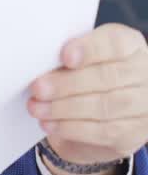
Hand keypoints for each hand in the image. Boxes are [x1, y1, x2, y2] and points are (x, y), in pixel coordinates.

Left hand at [27, 23, 147, 174]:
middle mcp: (144, 72)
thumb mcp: (77, 60)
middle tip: (38, 88)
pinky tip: (50, 124)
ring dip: (64, 108)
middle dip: (67, 84)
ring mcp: (144, 104)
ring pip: (105, 106)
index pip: (114, 42)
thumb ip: (65, 59)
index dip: (90, 49)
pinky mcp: (135, 132)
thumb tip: (41, 67)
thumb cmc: (82, 76)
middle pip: (107, 77)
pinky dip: (71, 128)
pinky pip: (103, 131)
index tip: (65, 57)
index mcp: (129, 45)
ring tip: (36, 108)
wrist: (96, 112)